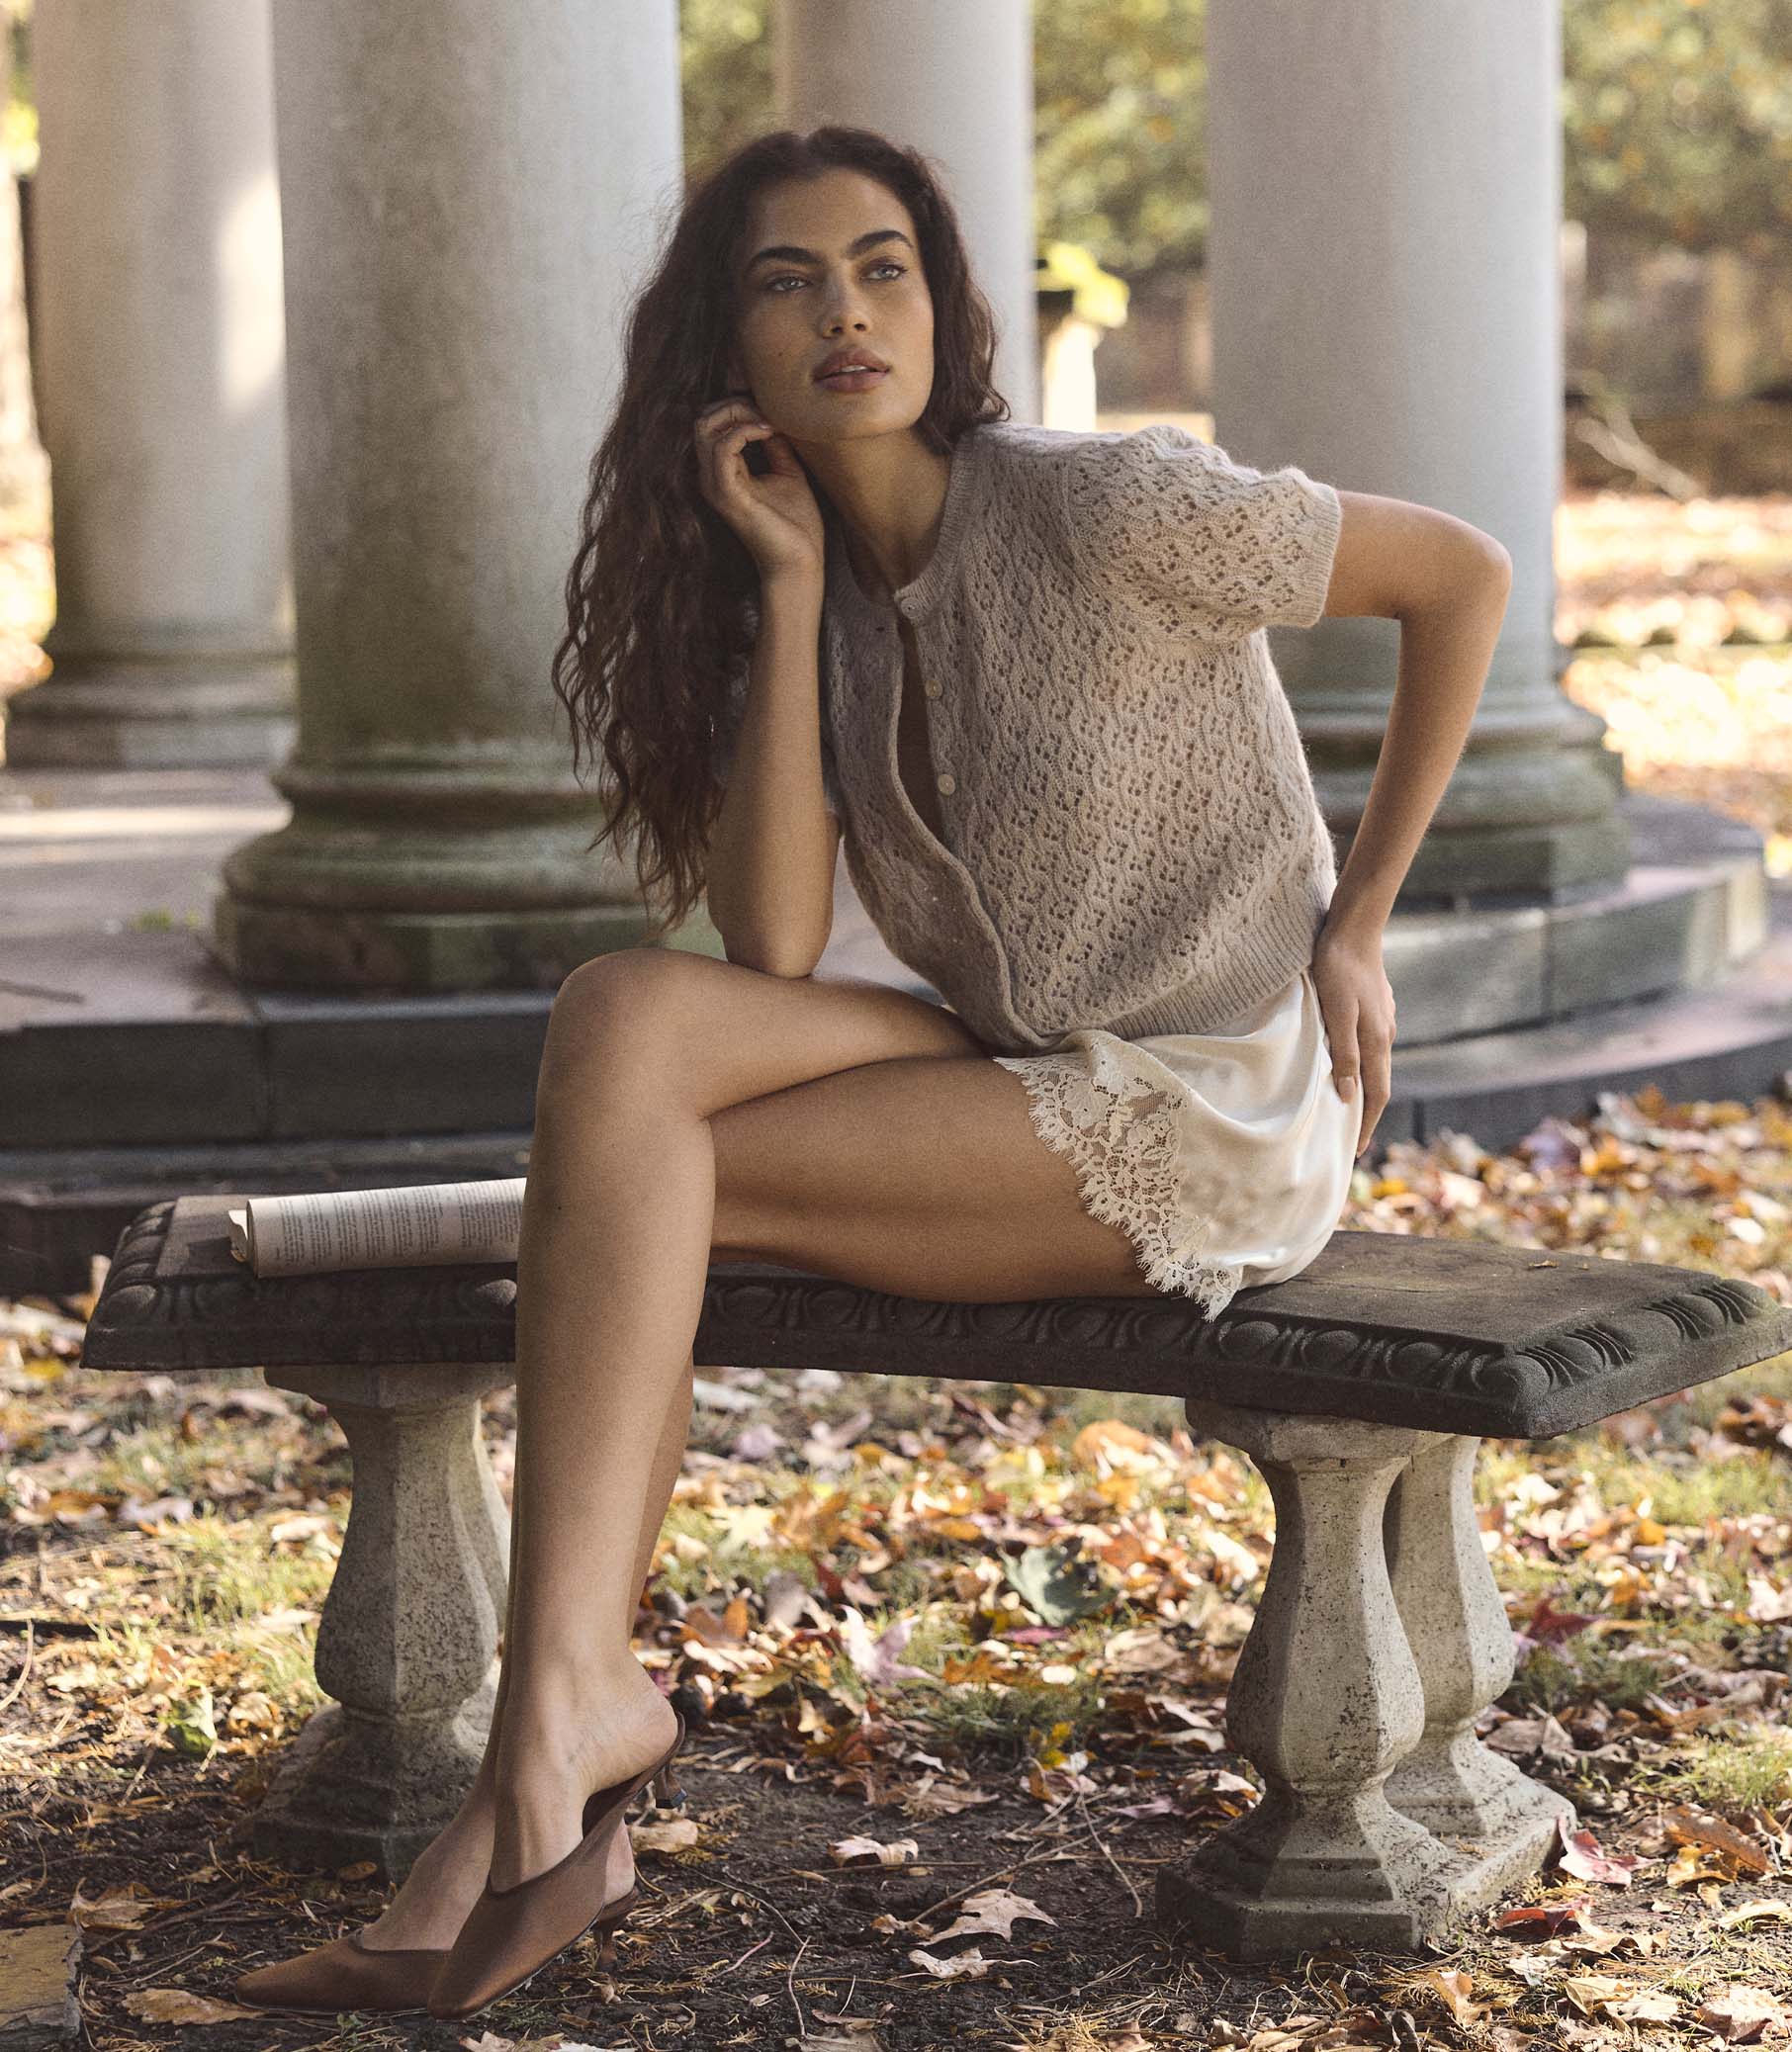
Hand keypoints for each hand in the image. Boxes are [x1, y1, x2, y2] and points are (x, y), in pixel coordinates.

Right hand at [695, 394, 825, 583]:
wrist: (799, 563)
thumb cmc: (795, 526)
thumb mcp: (788, 473)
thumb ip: (777, 446)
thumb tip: (775, 417)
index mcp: (723, 473)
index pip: (712, 424)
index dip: (738, 407)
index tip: (771, 409)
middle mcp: (711, 478)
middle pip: (703, 420)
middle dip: (735, 405)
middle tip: (768, 411)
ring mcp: (716, 486)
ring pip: (706, 428)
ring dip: (740, 414)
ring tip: (770, 421)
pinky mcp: (728, 494)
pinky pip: (723, 447)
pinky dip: (746, 431)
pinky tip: (769, 432)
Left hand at [1310, 915, 1395, 1160]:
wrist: (1353, 928)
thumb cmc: (1336, 968)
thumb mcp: (1335, 1012)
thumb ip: (1344, 1053)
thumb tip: (1349, 1095)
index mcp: (1376, 1040)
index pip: (1376, 1093)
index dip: (1366, 1123)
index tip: (1356, 1149)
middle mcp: (1384, 1034)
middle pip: (1379, 1083)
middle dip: (1367, 1114)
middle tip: (1352, 1139)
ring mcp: (1382, 1020)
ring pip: (1375, 1065)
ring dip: (1364, 1090)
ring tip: (1347, 1108)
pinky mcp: (1375, 1008)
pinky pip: (1370, 1046)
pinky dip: (1362, 1066)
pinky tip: (1348, 1066)